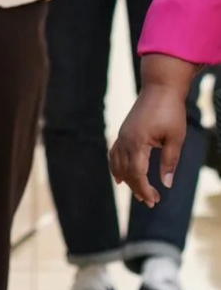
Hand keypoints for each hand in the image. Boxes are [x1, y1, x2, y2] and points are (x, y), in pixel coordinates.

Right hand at [111, 67, 190, 207]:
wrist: (161, 88)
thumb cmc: (170, 111)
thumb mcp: (176, 138)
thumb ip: (169, 161)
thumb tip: (166, 183)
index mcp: (138, 143)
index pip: (137, 174)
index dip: (144, 189)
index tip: (154, 200)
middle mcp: (126, 140)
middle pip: (127, 172)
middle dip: (138, 189)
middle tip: (151, 201)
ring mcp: (122, 136)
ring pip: (118, 164)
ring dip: (127, 180)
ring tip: (138, 192)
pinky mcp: (124, 132)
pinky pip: (114, 154)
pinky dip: (116, 167)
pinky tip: (120, 177)